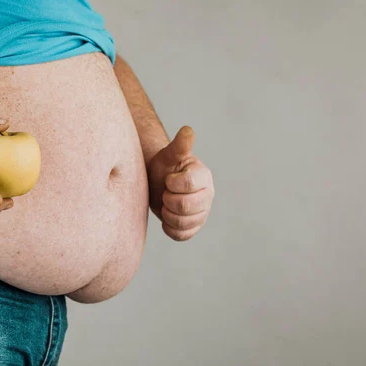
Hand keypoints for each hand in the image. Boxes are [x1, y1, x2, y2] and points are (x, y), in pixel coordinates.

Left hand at [148, 126, 213, 240]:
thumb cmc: (164, 167)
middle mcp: (208, 195)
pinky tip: (167, 216)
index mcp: (203, 176)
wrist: (157, 183)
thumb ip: (179, 145)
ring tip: (165, 203)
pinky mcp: (194, 226)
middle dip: (168, 200)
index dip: (171, 183)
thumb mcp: (169, 155)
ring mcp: (203, 212)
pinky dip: (170, 228)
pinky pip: (182, 235)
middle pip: (185, 206)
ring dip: (167, 214)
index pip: (188, 184)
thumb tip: (188, 129)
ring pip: (183, 222)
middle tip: (164, 193)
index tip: (167, 178)